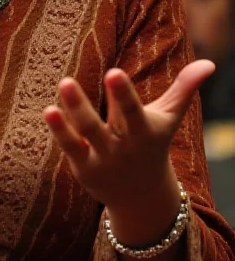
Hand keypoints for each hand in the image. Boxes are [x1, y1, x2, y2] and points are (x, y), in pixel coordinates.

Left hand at [43, 60, 213, 212]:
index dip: (122, 93)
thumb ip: (184, 89)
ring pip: (82, 135)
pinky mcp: (84, 167)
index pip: (132, 111)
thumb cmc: (152, 143)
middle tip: (65, 80)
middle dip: (83, 106)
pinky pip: (70, 147)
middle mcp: (121, 147)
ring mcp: (101, 159)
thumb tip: (211, 63)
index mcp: (142, 132)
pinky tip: (48, 111)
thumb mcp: (168, 119)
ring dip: (69, 114)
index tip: (113, 72)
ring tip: (59, 86)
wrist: (143, 197)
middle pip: (99, 126)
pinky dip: (60, 131)